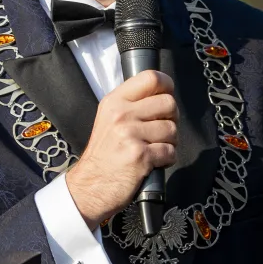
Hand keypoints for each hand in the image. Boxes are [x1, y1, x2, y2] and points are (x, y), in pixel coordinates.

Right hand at [65, 70, 176, 229]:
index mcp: (114, 102)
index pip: (151, 77)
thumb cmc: (104, 154)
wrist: (90, 186)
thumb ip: (131, 104)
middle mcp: (121, 115)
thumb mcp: (109, 119)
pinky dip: (166, 159)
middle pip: (168, 103)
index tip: (166, 96)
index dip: (167, 86)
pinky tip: (152, 162)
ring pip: (172, 130)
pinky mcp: (140, 156)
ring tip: (153, 149)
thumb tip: (163, 93)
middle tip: (159, 131)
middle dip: (171, 119)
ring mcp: (130, 135)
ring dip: (169, 142)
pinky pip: (170, 151)